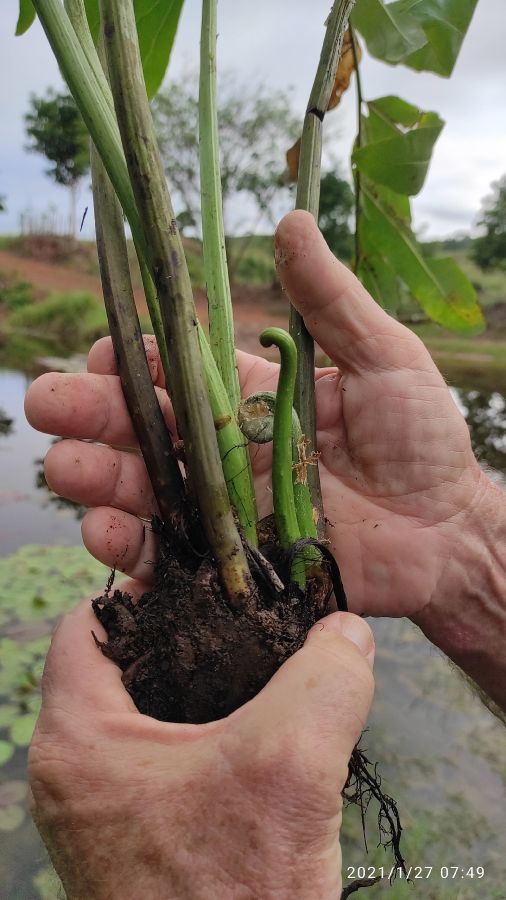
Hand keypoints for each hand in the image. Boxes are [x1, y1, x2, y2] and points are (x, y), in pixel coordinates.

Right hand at [25, 211, 487, 621]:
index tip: (103, 354)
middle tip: (47, 406)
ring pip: (144, 491)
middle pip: (144, 430)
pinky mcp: (236, 564)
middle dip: (92, 415)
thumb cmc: (425, 440)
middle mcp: (227, 450)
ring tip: (68, 471)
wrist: (450, 532)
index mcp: (252, 395)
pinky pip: (171, 560)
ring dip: (98, 480)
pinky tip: (106, 537)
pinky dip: (134, 553)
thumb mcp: (385, 358)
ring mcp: (228, 509)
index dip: (133, 362)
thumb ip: (332, 301)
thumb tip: (293, 220)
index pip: (175, 372)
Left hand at [29, 593, 373, 898]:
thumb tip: (346, 630)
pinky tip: (261, 736)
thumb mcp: (291, 766)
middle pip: (122, 665)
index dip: (145, 588)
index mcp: (78, 740)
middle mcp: (76, 772)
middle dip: (186, 635)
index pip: (88, 624)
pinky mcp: (139, 837)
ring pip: (148, 713)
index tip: (205, 577)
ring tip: (261, 670)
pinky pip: (164, 759)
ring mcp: (104, 810)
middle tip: (244, 618)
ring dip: (202, 687)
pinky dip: (207, 735)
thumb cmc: (235, 898)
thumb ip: (325, 678)